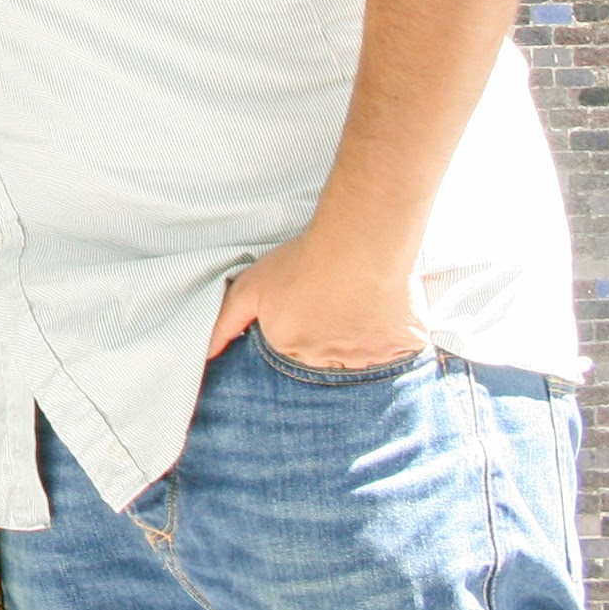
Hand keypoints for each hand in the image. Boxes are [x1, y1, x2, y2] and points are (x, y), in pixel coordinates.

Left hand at [205, 225, 429, 369]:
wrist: (358, 244)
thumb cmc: (303, 261)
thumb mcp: (251, 287)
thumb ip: (224, 323)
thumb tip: (204, 356)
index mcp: (292, 351)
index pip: (293, 356)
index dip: (301, 331)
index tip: (309, 310)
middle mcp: (330, 365)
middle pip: (328, 364)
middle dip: (328, 341)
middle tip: (334, 307)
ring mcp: (369, 362)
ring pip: (363, 363)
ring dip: (359, 343)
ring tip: (358, 308)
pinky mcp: (404, 353)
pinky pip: (399, 358)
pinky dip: (393, 342)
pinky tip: (384, 314)